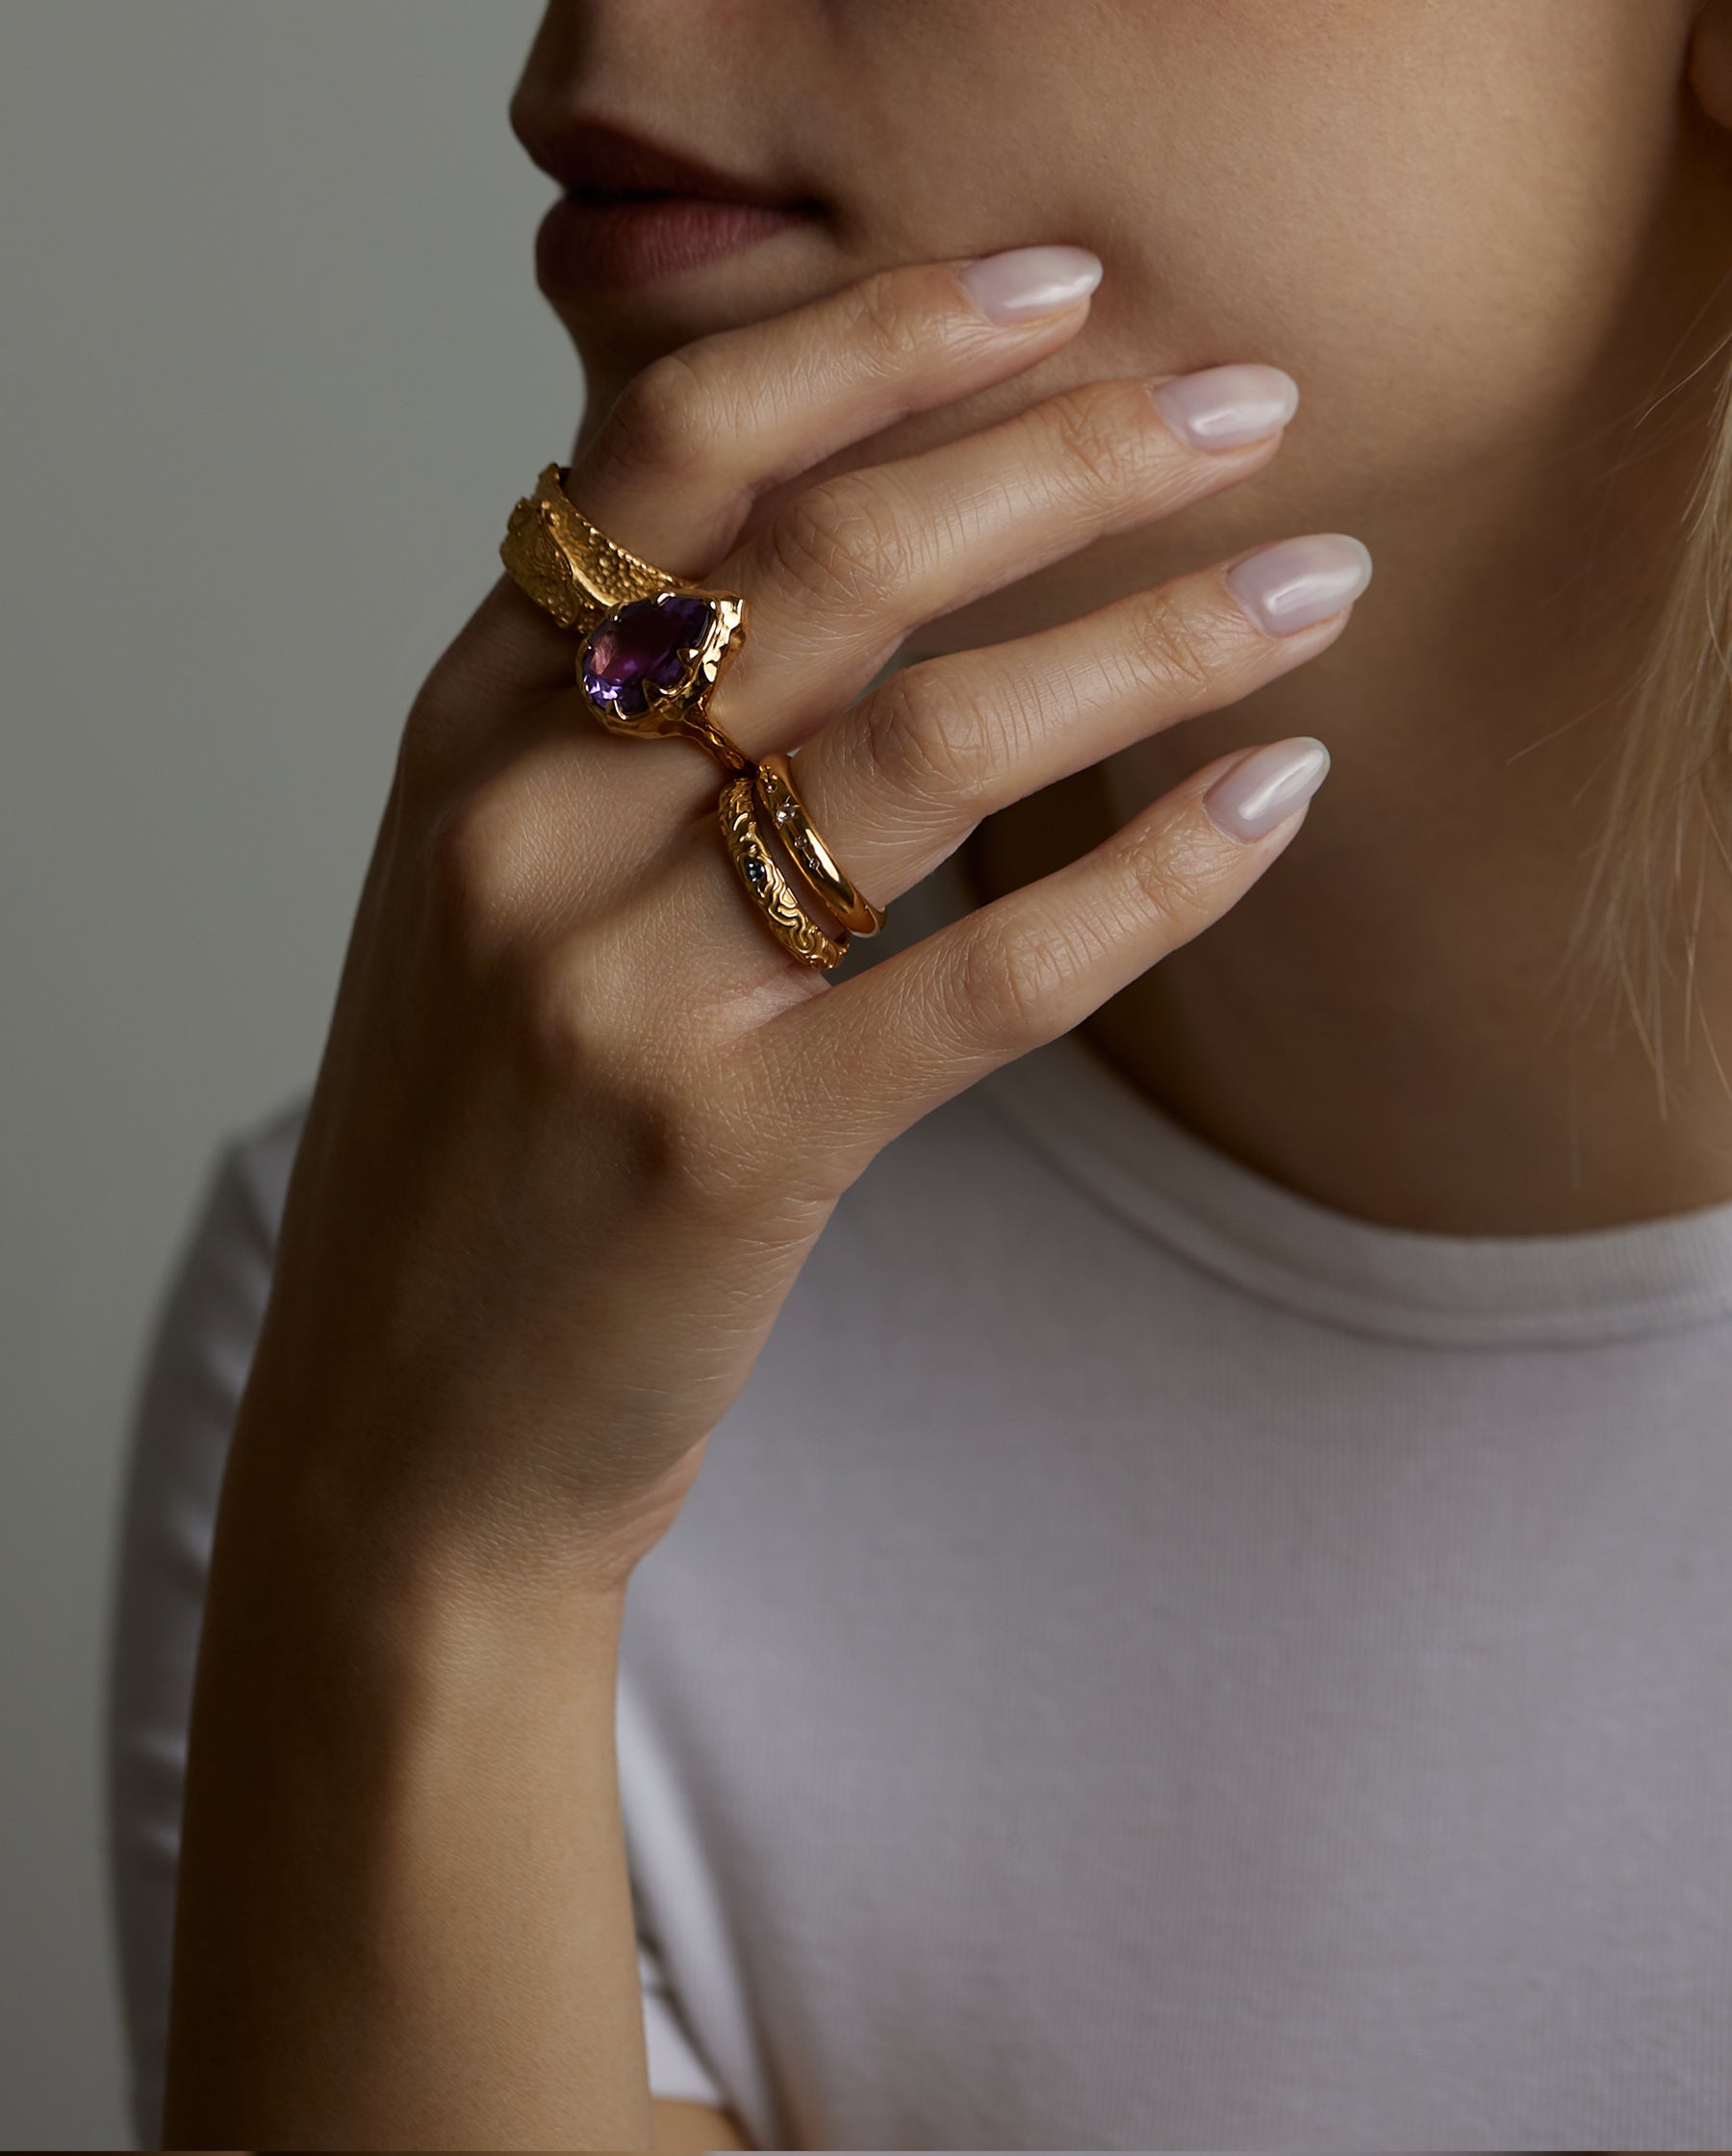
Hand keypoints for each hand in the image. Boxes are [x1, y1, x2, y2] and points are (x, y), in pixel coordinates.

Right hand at [233, 247, 1365, 1603]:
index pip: (676, 450)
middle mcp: (528, 825)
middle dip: (1069, 453)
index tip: (1059, 293)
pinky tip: (1277, 803)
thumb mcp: (488, 894)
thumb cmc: (480, 1154)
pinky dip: (1151, 881)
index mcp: (471, 731)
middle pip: (835, 558)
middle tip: (1247, 403)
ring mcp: (616, 986)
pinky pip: (983, 975)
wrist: (406, 1435)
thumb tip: (836, 553)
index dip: (880, 339)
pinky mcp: (727, 1147)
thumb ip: (610, 723)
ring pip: (931, 742)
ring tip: (1315, 590)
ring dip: (1156, 641)